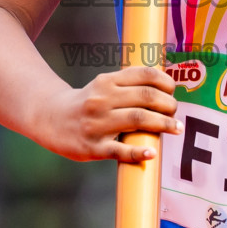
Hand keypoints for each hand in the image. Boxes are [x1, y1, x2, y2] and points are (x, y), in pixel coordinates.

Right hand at [36, 65, 180, 162]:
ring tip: (176, 128)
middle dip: (168, 104)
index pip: (144, 75)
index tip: (172, 90)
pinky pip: (119, 150)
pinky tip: (151, 153)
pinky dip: (137, 152)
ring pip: (138, 119)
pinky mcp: (93, 147)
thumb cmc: (86, 103)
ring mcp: (97, 123)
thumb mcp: (102, 86)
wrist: (50, 119)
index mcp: (107, 82)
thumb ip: (128, 85)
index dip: (165, 81)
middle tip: (175, 111)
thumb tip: (165, 89)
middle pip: (146, 97)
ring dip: (163, 124)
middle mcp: (102, 99)